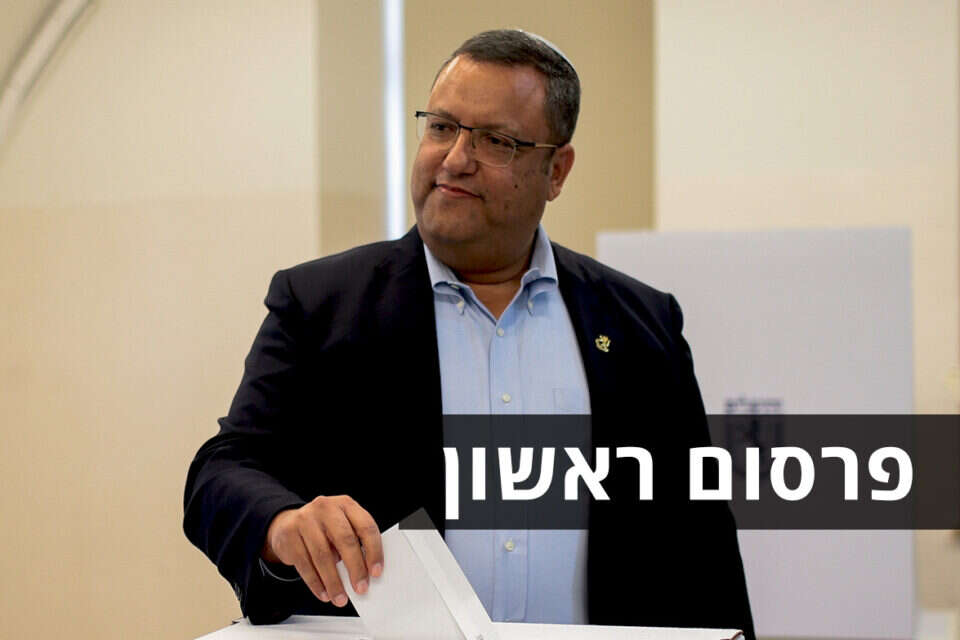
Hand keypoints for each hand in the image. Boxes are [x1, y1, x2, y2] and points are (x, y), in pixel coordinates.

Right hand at [262, 495, 382, 606]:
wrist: (288, 523)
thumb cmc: (323, 528)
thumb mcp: (341, 526)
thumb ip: (355, 543)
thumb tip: (366, 573)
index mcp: (346, 504)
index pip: (366, 526)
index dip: (374, 551)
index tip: (376, 572)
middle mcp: (326, 508)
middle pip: (345, 540)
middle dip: (355, 568)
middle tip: (361, 588)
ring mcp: (305, 520)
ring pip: (323, 556)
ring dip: (334, 582)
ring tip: (340, 598)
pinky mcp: (289, 535)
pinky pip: (304, 564)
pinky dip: (316, 583)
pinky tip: (323, 593)